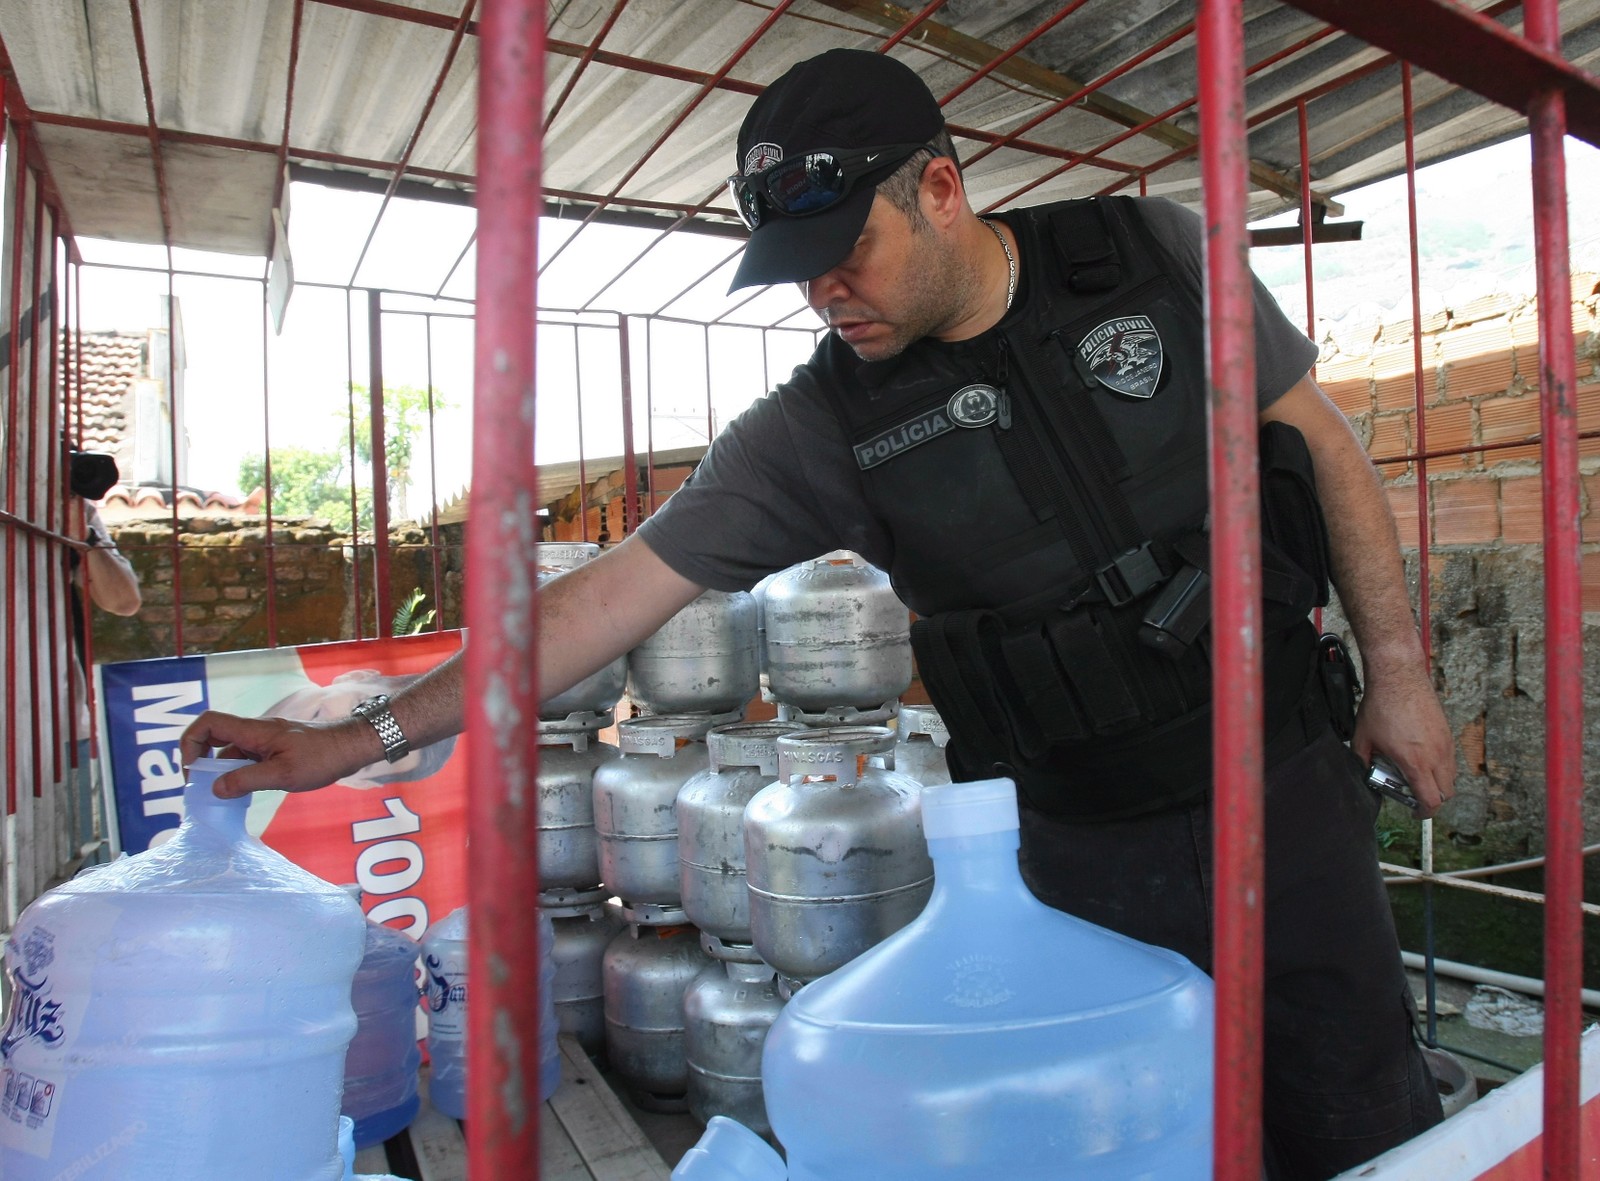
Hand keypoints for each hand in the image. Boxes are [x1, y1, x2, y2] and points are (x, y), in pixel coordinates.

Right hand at [180, 711, 382, 797]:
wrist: (352, 747)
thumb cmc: (322, 758)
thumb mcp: (284, 774)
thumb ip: (247, 780)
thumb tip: (214, 788)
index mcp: (253, 731)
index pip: (208, 722)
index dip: (191, 742)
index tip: (192, 770)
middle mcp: (255, 732)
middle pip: (214, 736)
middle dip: (201, 760)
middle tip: (201, 787)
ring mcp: (265, 741)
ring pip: (231, 751)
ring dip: (221, 770)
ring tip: (220, 796)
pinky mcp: (274, 750)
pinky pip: (247, 759)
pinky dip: (238, 773)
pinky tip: (243, 792)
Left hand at [1349, 666, 1456, 818]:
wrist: (1399, 677)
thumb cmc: (1381, 706)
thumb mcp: (1363, 738)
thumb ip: (1363, 760)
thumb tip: (1366, 771)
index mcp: (1416, 762)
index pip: (1431, 800)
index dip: (1424, 813)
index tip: (1414, 813)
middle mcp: (1436, 756)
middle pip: (1447, 793)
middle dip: (1432, 800)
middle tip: (1414, 796)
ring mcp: (1445, 744)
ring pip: (1451, 776)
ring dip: (1437, 783)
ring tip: (1416, 775)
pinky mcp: (1447, 732)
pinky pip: (1450, 760)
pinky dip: (1440, 767)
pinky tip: (1421, 758)